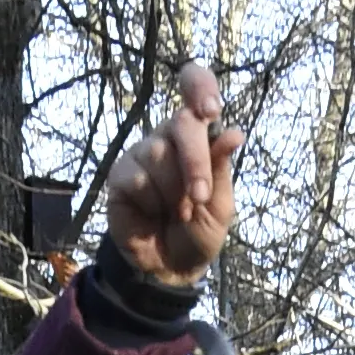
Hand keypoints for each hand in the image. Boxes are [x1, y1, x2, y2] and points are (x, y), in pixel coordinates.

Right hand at [101, 61, 239, 285]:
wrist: (169, 268)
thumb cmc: (198, 233)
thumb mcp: (220, 205)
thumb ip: (220, 169)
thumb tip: (233, 132)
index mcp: (198, 136)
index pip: (194, 88)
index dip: (199, 86)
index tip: (211, 110)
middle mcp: (168, 137)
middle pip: (182, 123)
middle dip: (195, 162)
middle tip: (199, 197)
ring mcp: (143, 154)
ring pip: (159, 153)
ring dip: (174, 191)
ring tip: (178, 214)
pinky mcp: (121, 174)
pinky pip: (137, 176)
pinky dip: (150, 200)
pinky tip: (151, 213)